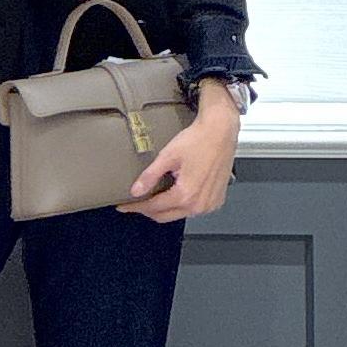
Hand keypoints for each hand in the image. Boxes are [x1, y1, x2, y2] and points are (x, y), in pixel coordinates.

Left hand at [114, 108, 239, 222]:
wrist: (221, 130)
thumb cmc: (199, 139)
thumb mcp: (168, 156)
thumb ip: (150, 176)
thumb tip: (136, 191)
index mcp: (186, 195)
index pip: (153, 208)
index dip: (136, 207)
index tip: (125, 206)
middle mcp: (199, 204)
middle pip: (164, 216)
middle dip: (148, 210)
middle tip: (136, 202)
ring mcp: (209, 204)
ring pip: (178, 214)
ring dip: (165, 208)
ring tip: (155, 196)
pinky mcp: (216, 201)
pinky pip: (193, 210)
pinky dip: (182, 205)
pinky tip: (175, 194)